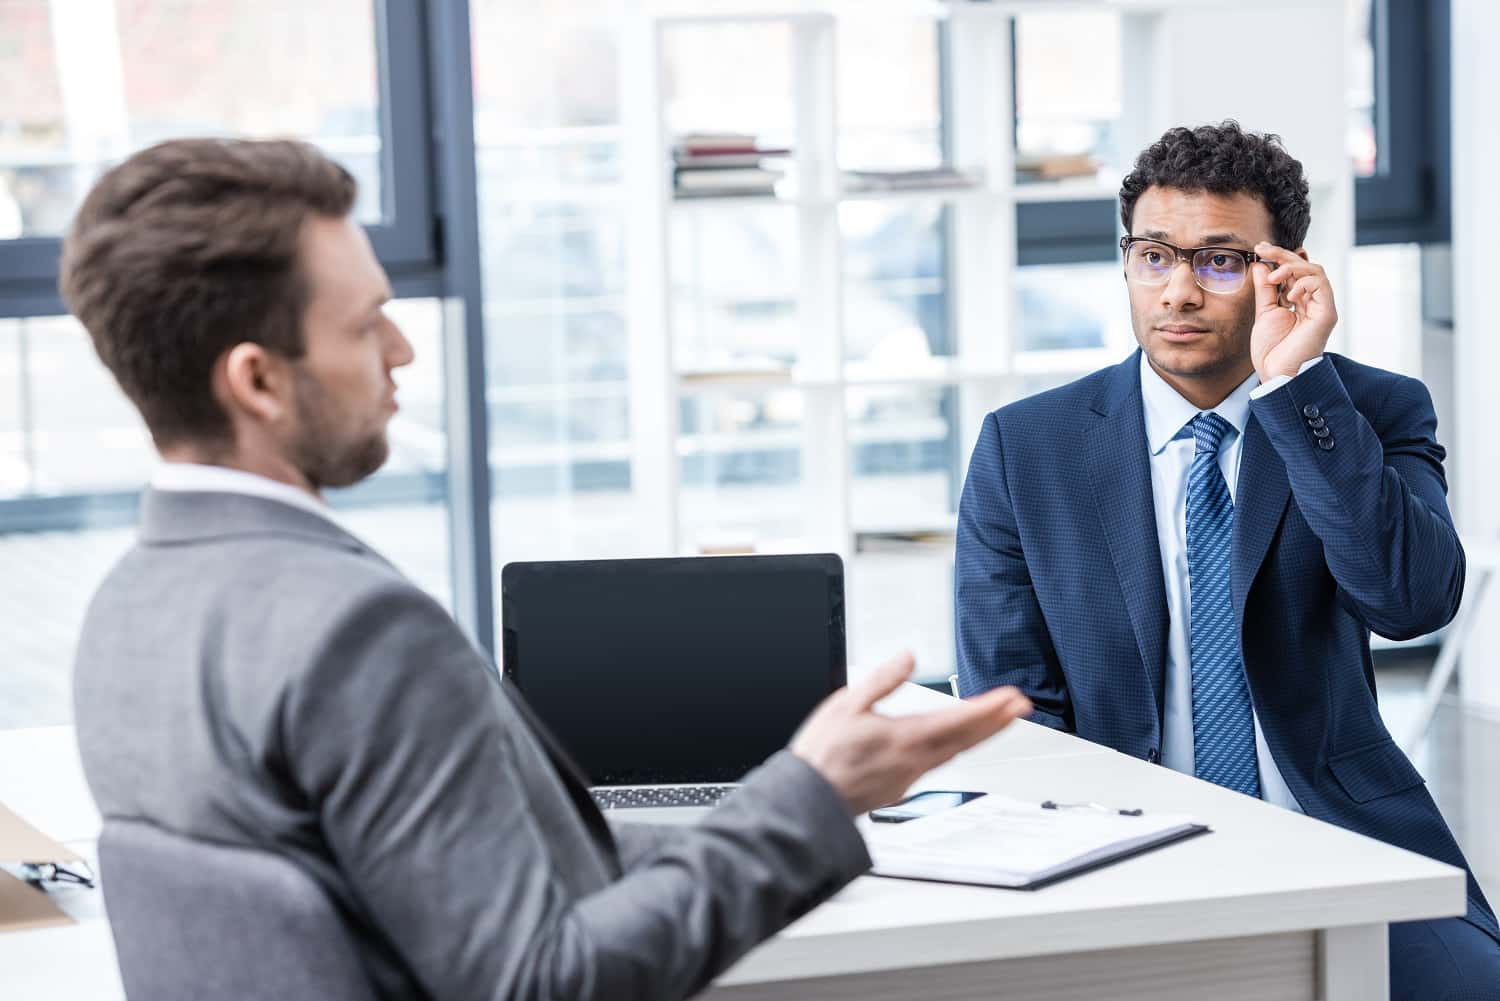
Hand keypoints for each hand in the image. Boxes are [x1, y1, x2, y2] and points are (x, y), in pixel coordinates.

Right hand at [789, 651, 1031, 814]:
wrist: (810, 801)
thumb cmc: (823, 754)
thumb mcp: (846, 704)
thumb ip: (881, 680)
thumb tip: (908, 657)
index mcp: (904, 738)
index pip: (958, 720)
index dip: (989, 708)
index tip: (1011, 697)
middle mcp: (915, 760)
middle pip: (967, 739)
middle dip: (997, 721)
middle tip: (1022, 706)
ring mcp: (911, 776)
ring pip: (956, 752)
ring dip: (982, 734)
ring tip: (1000, 719)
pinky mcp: (903, 785)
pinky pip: (940, 762)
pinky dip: (958, 747)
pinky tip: (960, 742)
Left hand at [1249, 243, 1337, 381]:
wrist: (1277, 375)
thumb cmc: (1272, 350)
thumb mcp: (1265, 313)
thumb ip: (1265, 290)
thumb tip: (1262, 265)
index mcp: (1299, 302)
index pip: (1294, 271)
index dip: (1279, 257)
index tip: (1260, 248)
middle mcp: (1313, 302)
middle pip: (1306, 266)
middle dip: (1283, 255)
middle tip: (1263, 249)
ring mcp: (1321, 307)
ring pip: (1316, 272)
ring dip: (1292, 268)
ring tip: (1274, 277)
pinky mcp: (1326, 314)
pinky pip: (1321, 287)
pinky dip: (1304, 283)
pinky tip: (1288, 293)